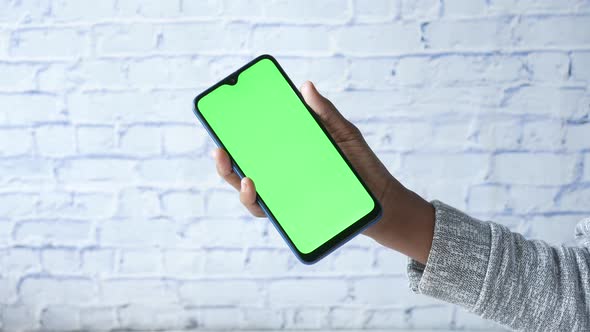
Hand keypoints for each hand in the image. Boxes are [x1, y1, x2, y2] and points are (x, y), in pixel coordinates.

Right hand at [212, 81, 434, 263]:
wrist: (382, 200)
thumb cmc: (362, 164)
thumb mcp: (344, 134)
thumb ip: (325, 113)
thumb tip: (306, 86)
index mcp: (289, 152)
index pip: (256, 143)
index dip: (235, 134)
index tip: (223, 120)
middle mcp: (282, 174)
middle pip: (243, 168)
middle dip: (225, 162)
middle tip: (221, 150)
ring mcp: (286, 195)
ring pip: (250, 193)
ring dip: (237, 184)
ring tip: (243, 176)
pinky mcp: (294, 213)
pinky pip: (268, 212)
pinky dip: (257, 203)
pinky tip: (256, 191)